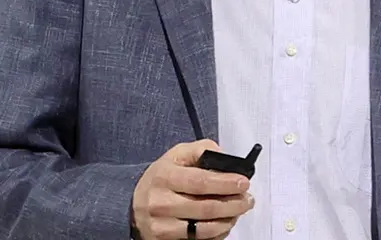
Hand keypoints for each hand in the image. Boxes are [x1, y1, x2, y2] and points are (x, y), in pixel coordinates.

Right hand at [131, 139, 255, 239]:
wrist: (133, 204)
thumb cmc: (161, 177)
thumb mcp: (176, 155)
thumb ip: (201, 150)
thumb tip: (225, 157)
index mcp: (164, 177)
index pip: (200, 181)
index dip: (225, 183)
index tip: (244, 182)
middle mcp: (161, 203)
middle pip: (205, 208)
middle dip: (233, 204)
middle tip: (248, 199)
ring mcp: (162, 226)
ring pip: (203, 229)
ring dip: (228, 221)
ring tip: (238, 211)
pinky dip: (216, 234)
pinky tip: (224, 223)